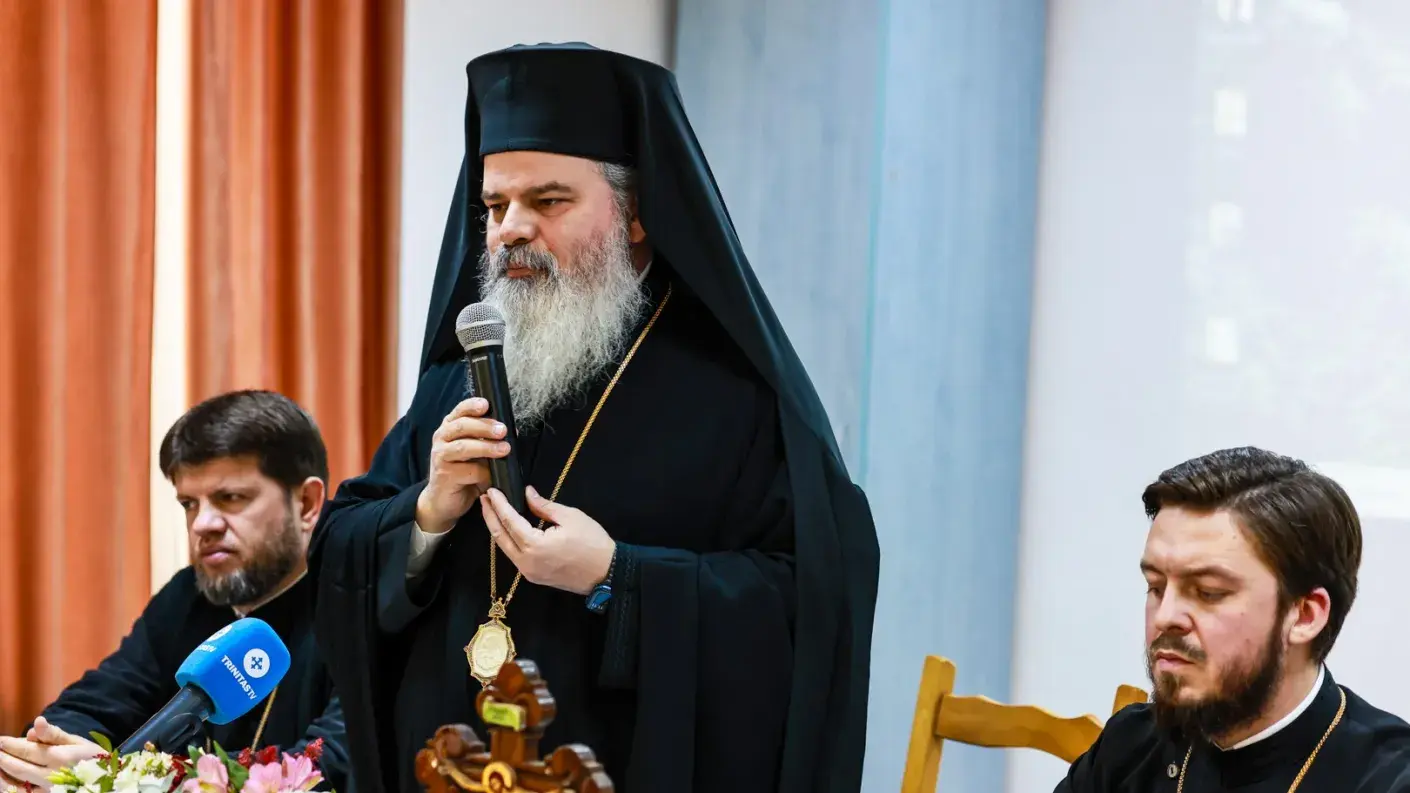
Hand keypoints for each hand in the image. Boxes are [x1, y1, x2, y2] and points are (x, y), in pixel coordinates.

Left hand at [0, 718, 103, 789]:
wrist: (107, 781)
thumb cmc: (90, 757)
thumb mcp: (76, 741)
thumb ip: (53, 734)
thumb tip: (37, 722)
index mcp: (61, 757)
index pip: (28, 750)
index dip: (10, 745)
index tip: (0, 740)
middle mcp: (52, 775)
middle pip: (19, 767)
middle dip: (3, 758)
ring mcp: (48, 790)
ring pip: (16, 785)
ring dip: (2, 775)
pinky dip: (9, 788)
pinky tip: (5, 781)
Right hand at [417, 397, 511, 534]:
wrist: (444, 502)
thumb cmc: (464, 473)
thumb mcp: (477, 453)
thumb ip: (489, 440)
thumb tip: (512, 430)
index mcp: (450, 428)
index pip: (460, 411)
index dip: (472, 405)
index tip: (487, 404)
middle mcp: (442, 439)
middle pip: (462, 426)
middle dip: (484, 426)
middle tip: (503, 430)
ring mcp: (440, 457)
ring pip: (463, 447)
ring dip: (486, 447)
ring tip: (504, 449)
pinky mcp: (444, 475)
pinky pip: (468, 471)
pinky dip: (483, 472)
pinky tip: (492, 475)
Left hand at [481, 486, 615, 595]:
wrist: (606, 573)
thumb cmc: (593, 543)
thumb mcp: (570, 517)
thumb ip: (544, 506)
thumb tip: (527, 494)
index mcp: (534, 545)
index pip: (509, 521)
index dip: (499, 504)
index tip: (492, 491)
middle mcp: (526, 562)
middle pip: (499, 536)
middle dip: (490, 516)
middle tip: (484, 498)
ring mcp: (528, 572)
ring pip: (504, 548)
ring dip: (496, 528)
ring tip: (492, 511)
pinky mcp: (534, 577)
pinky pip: (514, 556)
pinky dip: (507, 540)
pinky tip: (507, 528)